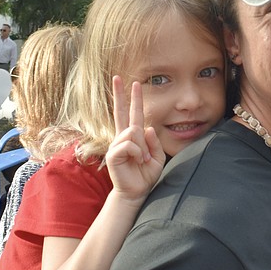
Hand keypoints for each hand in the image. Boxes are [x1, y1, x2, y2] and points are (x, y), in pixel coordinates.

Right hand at [106, 76, 164, 203]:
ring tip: (142, 160)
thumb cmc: (146, 175)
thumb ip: (154, 142)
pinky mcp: (113, 154)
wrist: (136, 193)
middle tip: (117, 76)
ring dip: (143, 147)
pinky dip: (138, 153)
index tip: (133, 82)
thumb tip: (147, 128)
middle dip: (119, 94)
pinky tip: (137, 161)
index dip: (133, 98)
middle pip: (120, 111)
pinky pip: (129, 144)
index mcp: (134, 136)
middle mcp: (123, 137)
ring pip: (133, 131)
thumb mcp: (157, 157)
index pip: (133, 113)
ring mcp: (116, 145)